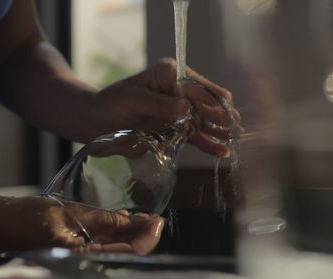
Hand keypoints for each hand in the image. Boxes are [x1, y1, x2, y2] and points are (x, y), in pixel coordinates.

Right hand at [0, 196, 164, 254]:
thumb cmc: (25, 217)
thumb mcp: (71, 213)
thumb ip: (104, 219)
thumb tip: (133, 221)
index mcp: (80, 261)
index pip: (128, 255)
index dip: (147, 238)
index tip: (158, 220)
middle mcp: (78, 268)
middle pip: (123, 257)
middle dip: (141, 238)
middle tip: (153, 219)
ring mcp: (73, 264)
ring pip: (111, 254)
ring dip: (128, 238)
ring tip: (141, 220)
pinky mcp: (68, 258)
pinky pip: (97, 252)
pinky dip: (111, 239)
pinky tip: (120, 225)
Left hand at [89, 58, 242, 157]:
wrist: (96, 122)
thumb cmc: (110, 104)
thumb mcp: (132, 99)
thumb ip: (158, 104)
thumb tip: (186, 108)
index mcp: (169, 73)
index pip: (197, 87)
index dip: (212, 102)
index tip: (224, 115)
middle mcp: (178, 89)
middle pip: (207, 102)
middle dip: (222, 115)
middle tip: (236, 129)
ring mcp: (178, 109)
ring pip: (205, 120)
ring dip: (219, 130)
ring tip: (235, 140)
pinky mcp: (175, 127)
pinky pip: (195, 135)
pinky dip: (208, 143)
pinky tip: (221, 151)